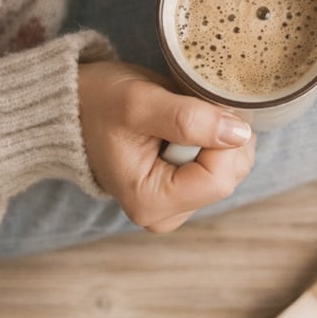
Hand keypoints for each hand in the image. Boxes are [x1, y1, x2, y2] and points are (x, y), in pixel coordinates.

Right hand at [78, 61, 254, 232]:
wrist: (77, 105)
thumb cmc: (98, 103)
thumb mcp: (139, 103)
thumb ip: (189, 119)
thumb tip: (240, 134)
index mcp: (150, 202)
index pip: (219, 179)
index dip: (224, 140)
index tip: (208, 106)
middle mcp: (164, 214)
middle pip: (229, 176)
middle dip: (222, 136)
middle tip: (193, 106)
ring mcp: (174, 206)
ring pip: (230, 169)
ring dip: (219, 135)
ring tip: (184, 116)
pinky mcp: (182, 192)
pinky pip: (221, 165)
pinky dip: (215, 140)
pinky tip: (188, 127)